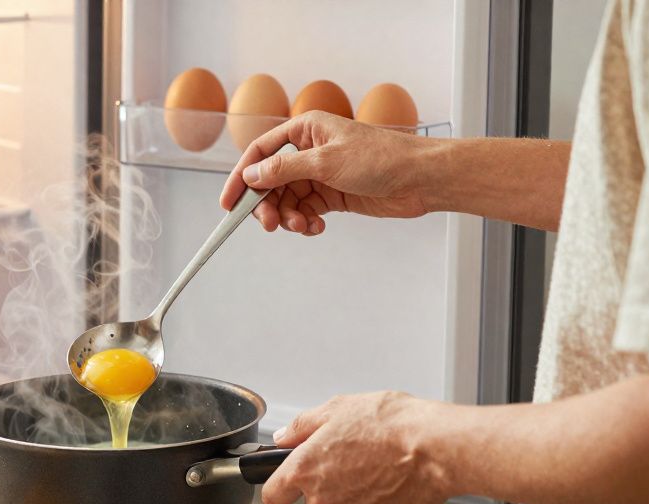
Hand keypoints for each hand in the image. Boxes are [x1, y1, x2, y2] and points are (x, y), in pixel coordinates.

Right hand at [219, 111, 434, 234]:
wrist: (420, 179)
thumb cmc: (381, 158)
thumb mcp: (326, 162)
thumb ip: (285, 170)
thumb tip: (252, 174)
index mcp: (304, 130)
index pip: (260, 152)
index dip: (241, 177)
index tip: (228, 203)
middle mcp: (308, 151)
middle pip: (270, 181)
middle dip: (267, 205)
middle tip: (270, 225)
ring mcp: (320, 174)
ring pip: (287, 200)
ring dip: (288, 217)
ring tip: (303, 226)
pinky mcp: (332, 195)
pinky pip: (305, 211)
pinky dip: (306, 222)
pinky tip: (316, 227)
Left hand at [262, 391, 451, 503]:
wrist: (436, 448)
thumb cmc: (392, 425)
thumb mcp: (338, 409)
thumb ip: (301, 426)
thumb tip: (283, 438)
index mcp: (305, 470)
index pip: (272, 497)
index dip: (279, 489)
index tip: (287, 484)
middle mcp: (322, 501)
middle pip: (312, 502)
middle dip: (326, 485)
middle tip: (352, 460)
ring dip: (352, 496)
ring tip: (378, 468)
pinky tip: (391, 483)